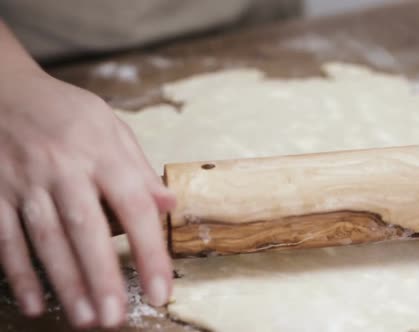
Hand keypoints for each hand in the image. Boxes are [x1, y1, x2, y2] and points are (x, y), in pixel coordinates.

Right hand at [0, 68, 175, 328]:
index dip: (149, 250)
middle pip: (85, 228)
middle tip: (115, 317)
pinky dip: (18, 272)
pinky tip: (34, 302)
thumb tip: (169, 204)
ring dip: (65, 282)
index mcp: (101, 152)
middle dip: (101, 276)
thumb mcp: (112, 127)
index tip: (161, 288)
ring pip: (46, 238)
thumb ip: (139, 168)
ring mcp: (25, 182)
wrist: (4, 90)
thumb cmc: (66, 112)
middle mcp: (64, 169)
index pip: (134, 206)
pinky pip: (6, 237)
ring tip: (85, 319)